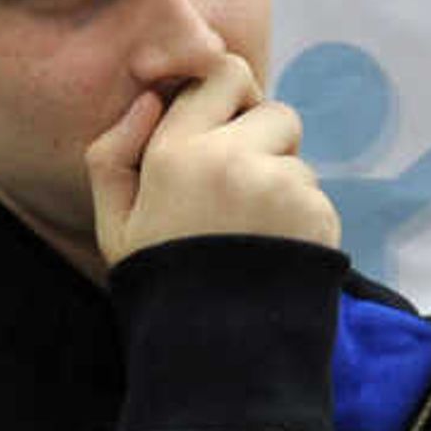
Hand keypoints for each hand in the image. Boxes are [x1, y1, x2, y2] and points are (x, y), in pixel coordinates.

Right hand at [86, 57, 339, 267]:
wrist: (216, 357)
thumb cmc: (161, 286)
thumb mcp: (114, 225)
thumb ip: (113, 154)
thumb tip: (151, 98)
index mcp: (176, 151)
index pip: (224, 73)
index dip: (231, 95)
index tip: (226, 126)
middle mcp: (231, 158)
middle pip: (273, 111)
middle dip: (263, 139)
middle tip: (242, 187)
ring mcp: (280, 185)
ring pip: (296, 159)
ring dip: (282, 185)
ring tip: (253, 236)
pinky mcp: (316, 214)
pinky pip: (316, 197)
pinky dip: (301, 221)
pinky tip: (274, 256)